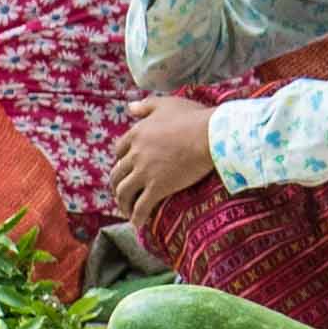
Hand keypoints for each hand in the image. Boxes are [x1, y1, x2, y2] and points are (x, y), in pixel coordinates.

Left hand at [117, 96, 222, 221]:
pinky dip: (137, 217)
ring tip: (127, 211)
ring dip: (123, 203)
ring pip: (124, 192)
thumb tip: (130, 107)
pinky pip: (141, 207)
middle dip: (117, 185)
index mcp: (137, 134)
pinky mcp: (158, 187)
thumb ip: (146, 105)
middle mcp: (136, 154)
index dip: (121, 161)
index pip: (119, 150)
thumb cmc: (193, 117)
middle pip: (118, 174)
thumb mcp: (167, 104)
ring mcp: (145, 172)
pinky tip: (138, 224)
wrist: (210, 135)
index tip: (126, 168)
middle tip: (121, 193)